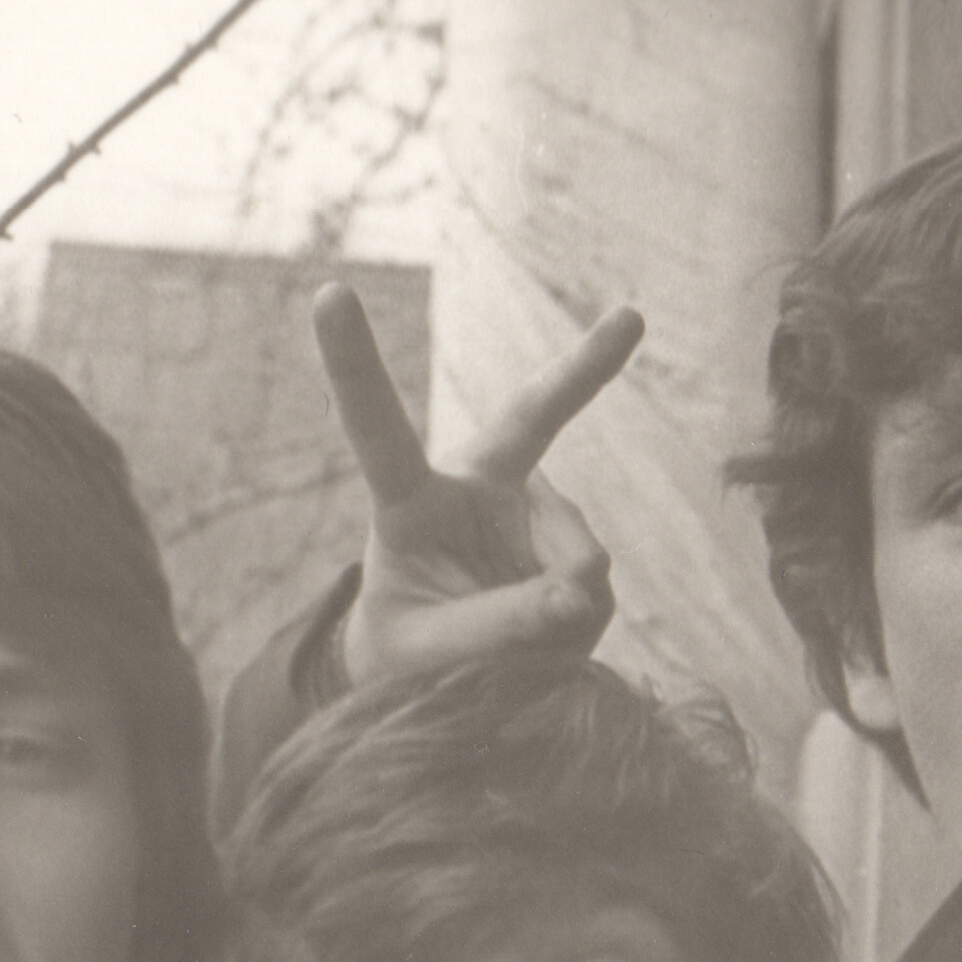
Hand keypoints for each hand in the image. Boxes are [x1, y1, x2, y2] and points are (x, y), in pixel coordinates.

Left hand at [313, 284, 641, 685]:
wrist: (440, 668)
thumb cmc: (410, 654)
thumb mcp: (430, 656)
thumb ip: (496, 628)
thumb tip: (580, 593)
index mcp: (406, 503)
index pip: (377, 431)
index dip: (354, 364)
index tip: (329, 292)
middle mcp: (474, 487)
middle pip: (531, 418)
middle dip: (582, 370)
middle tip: (631, 318)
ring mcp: (531, 508)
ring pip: (574, 557)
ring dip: (557, 614)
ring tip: (513, 651)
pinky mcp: (570, 540)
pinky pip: (592, 586)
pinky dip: (575, 625)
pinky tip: (543, 636)